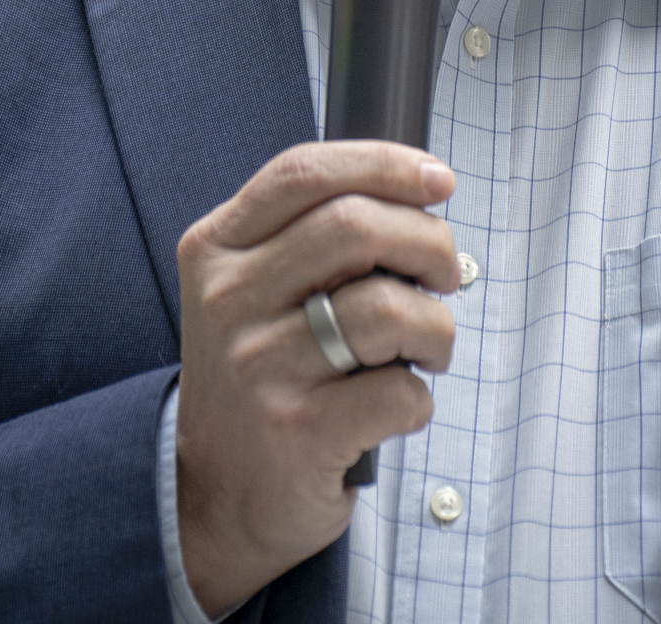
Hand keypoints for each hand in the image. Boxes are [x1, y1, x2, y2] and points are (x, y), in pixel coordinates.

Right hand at [174, 141, 461, 615]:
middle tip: (444, 273)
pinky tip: (398, 404)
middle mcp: (229, 300)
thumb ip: (310, 234)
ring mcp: (260, 366)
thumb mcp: (252, 289)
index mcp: (216, 249)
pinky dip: (420, 397)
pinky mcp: (299, 430)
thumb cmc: (259, 375)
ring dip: (436, 324)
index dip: (386, 164)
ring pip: (387, 307)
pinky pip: (398, 390)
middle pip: (356, 226)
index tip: (438, 180)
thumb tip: (420, 195)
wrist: (217, 494)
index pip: (305, 172)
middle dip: (429, 242)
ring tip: (430, 347)